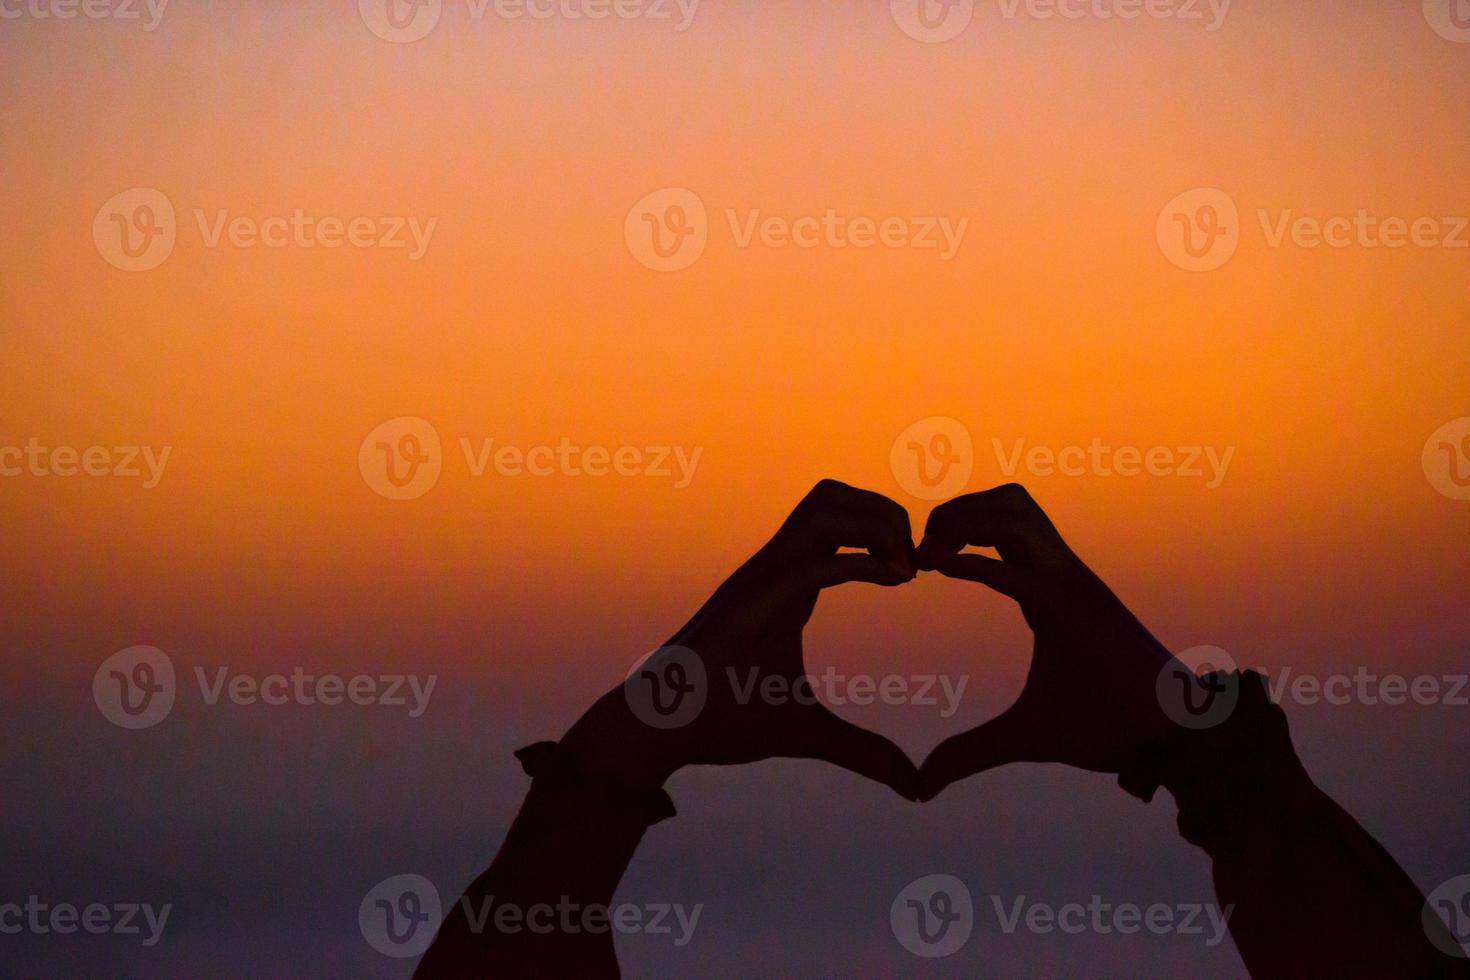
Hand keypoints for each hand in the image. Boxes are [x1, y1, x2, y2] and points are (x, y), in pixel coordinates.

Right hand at [562, 479, 921, 799]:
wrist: (660, 729)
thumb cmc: (723, 721)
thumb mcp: (810, 734)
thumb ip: (863, 752)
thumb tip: (913, 788)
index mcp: (789, 582)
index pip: (839, 518)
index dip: (886, 528)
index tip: (916, 573)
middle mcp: (775, 568)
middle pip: (832, 494)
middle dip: (886, 513)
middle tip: (915, 563)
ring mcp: (762, 578)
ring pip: (824, 506)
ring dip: (876, 524)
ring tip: (904, 569)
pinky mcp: (753, 600)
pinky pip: (816, 561)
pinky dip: (863, 561)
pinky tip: (896, 581)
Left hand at [914, 484, 1190, 800]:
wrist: (1171, 743)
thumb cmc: (1109, 730)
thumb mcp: (1022, 739)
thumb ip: (970, 753)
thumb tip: (922, 784)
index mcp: (1048, 588)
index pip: (999, 525)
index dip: (953, 529)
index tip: (913, 564)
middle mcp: (1061, 575)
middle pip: (1006, 501)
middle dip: (954, 510)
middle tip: (918, 553)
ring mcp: (1072, 586)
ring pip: (1014, 513)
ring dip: (963, 522)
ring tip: (929, 558)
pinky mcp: (1078, 610)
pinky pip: (1020, 570)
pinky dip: (977, 562)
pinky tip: (940, 568)